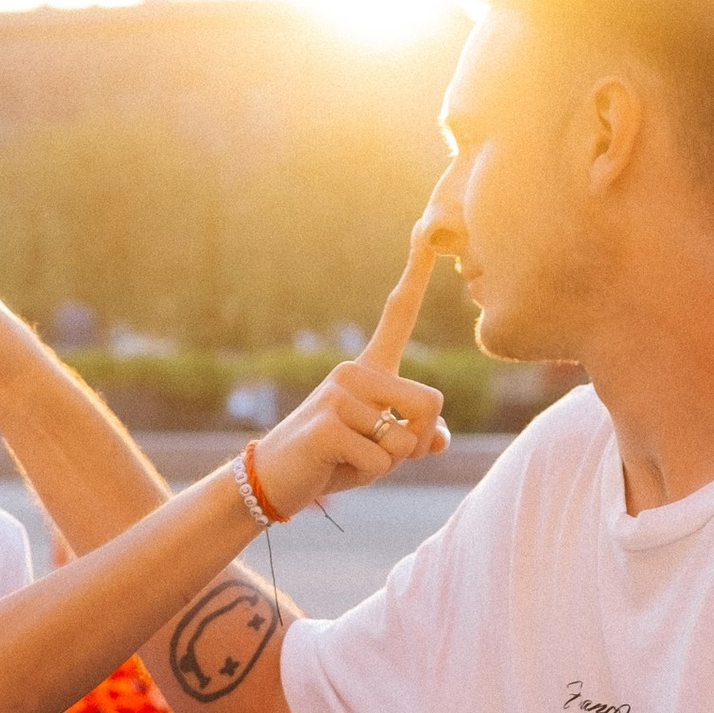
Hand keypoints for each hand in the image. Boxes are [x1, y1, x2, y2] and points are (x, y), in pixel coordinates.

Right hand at [249, 240, 449, 519]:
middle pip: (430, 403)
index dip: (418, 273)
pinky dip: (368, 474)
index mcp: (369, 369)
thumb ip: (413, 439)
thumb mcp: (380, 450)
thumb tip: (438, 438)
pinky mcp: (328, 423)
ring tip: (347, 459)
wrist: (275, 482)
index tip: (428, 230)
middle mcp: (354, 371)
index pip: (398, 314)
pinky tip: (336, 466)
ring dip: (386, 463)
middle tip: (379, 453)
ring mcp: (339, 393)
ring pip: (404, 440)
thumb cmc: (331, 462)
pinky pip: (381, 458)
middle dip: (416, 441)